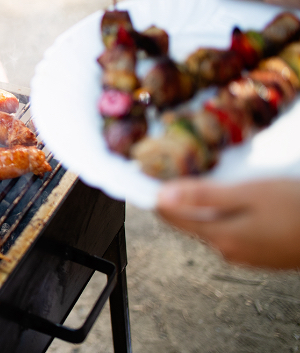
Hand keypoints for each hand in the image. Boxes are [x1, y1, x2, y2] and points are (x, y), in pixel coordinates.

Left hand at [156, 178, 299, 268]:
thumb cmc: (297, 209)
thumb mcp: (249, 194)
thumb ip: (204, 196)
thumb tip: (161, 197)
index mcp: (220, 236)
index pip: (170, 217)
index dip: (155, 195)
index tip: (145, 178)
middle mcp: (227, 251)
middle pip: (190, 222)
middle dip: (182, 198)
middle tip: (178, 173)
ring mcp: (245, 256)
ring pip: (212, 226)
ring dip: (207, 206)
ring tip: (212, 182)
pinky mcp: (260, 255)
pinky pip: (232, 231)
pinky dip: (228, 215)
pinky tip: (240, 201)